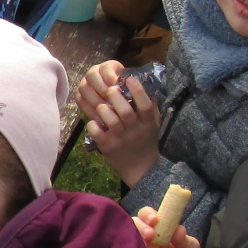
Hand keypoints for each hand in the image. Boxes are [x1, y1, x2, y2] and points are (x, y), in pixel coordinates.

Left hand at [80, 62, 161, 186]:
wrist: (141, 169)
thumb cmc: (146, 140)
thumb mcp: (153, 123)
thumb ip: (151, 105)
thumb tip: (147, 81)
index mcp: (148, 122)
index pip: (145, 105)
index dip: (138, 91)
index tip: (129, 79)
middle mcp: (135, 130)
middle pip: (126, 111)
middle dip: (116, 97)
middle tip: (110, 90)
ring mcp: (121, 139)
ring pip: (111, 121)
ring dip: (104, 109)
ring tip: (102, 105)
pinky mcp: (108, 147)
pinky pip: (97, 133)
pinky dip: (93, 126)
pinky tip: (94, 123)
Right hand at [132, 209, 199, 247]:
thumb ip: (186, 241)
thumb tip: (179, 230)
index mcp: (157, 229)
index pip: (148, 216)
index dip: (149, 214)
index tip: (155, 220)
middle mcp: (142, 236)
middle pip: (134, 223)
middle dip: (141, 225)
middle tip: (150, 235)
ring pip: (125, 234)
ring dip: (132, 236)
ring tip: (144, 245)